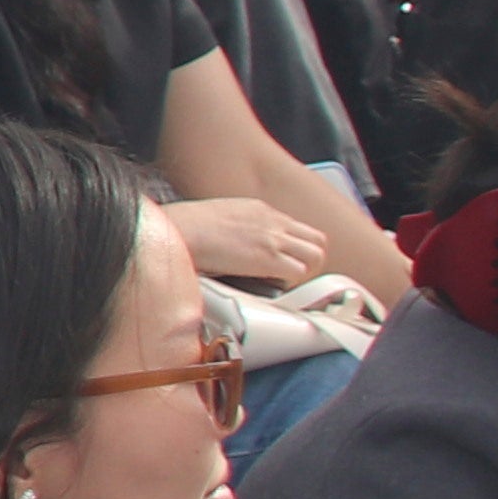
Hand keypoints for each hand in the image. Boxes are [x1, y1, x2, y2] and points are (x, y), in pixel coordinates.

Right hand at [166, 193, 327, 288]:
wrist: (179, 228)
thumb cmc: (187, 225)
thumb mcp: (220, 216)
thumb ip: (239, 228)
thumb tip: (237, 245)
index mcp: (260, 210)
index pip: (298, 229)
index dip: (297, 249)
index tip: (286, 261)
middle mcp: (273, 222)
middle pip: (318, 241)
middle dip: (311, 260)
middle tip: (294, 275)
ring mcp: (273, 239)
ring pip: (316, 256)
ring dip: (306, 272)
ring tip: (286, 284)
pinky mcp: (267, 258)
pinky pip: (300, 272)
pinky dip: (293, 283)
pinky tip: (275, 288)